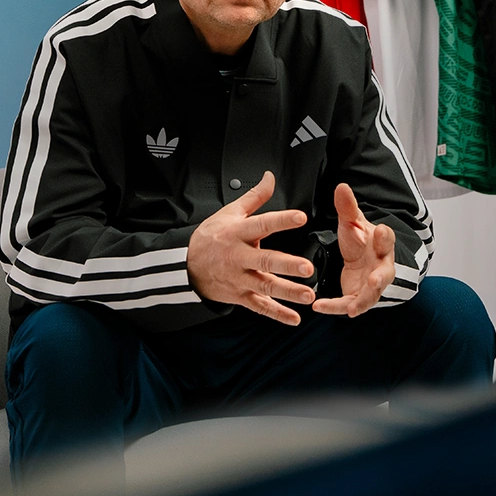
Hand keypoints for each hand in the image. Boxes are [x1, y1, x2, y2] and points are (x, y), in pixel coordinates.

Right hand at [187, 171, 314, 324]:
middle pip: (265, 261)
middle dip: (287, 265)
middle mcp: (239, 257)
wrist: (186, 266)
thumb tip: (270, 177)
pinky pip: (260, 306)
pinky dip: (277, 314)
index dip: (281, 220)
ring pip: (265, 287)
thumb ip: (255, 197)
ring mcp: (239, 279)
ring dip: (288, 292)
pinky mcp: (240, 296)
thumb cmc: (212, 237)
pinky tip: (294, 318)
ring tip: (309, 295)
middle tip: (307, 268)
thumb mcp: (230, 213)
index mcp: (238, 233)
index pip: (262, 224)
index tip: (300, 217)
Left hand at [312, 182, 395, 317]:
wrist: (360, 258)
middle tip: (374, 281)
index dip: (385, 236)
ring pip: (371, 295)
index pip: (387, 239)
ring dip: (363, 301)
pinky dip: (335, 307)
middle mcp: (381, 266)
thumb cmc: (359, 239)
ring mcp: (371, 284)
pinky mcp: (358, 296)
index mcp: (381, 245)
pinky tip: (319, 307)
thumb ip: (347, 207)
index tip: (380, 229)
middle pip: (385, 273)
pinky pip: (348, 304)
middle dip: (380, 278)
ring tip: (352, 309)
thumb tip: (341, 186)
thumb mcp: (351, 222)